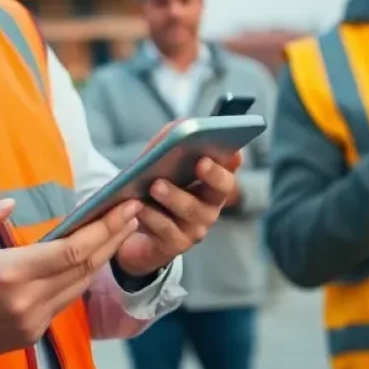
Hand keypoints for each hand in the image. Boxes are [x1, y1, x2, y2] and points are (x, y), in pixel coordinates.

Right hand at [0, 195, 141, 366]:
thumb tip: (11, 205)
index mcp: (7, 273)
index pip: (72, 251)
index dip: (105, 229)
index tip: (125, 208)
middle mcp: (25, 303)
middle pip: (86, 269)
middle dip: (114, 239)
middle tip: (133, 213)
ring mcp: (28, 324)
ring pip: (78, 288)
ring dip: (101, 259)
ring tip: (118, 231)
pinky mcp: (27, 337)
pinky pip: (62, 303)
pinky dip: (78, 280)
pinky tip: (88, 259)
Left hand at [113, 154, 240, 278]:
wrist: (135, 230)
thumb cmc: (153, 188)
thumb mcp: (159, 163)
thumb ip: (169, 142)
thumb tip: (180, 124)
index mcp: (211, 182)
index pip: (230, 167)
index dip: (232, 159)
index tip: (232, 149)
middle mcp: (211, 204)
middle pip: (221, 189)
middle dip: (213, 174)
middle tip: (200, 161)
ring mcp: (197, 226)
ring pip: (192, 210)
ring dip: (174, 196)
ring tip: (156, 185)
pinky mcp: (177, 244)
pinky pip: (167, 230)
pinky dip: (152, 216)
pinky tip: (139, 206)